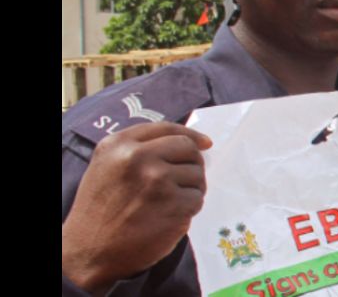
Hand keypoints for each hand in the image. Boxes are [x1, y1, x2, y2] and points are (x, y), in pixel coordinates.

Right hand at [62, 122, 211, 293]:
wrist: (89, 251)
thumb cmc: (100, 209)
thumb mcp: (107, 166)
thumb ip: (139, 149)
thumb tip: (187, 143)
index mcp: (119, 144)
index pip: (167, 128)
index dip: (190, 135)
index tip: (205, 143)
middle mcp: (138, 157)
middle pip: (188, 148)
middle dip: (192, 163)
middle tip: (183, 180)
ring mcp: (157, 180)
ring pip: (197, 174)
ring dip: (191, 188)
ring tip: (170, 202)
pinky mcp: (173, 204)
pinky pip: (197, 198)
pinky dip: (189, 208)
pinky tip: (171, 216)